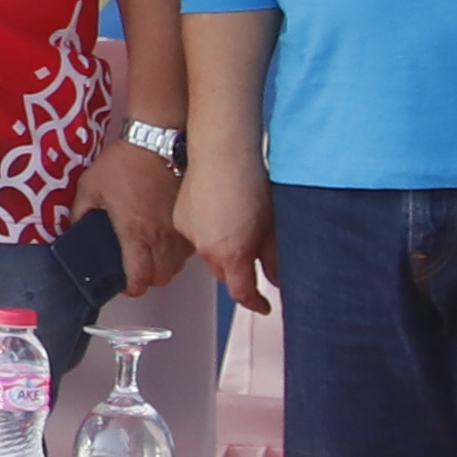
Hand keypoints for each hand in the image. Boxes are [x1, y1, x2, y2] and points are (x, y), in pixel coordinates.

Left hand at [79, 137, 181, 302]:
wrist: (156, 141)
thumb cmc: (124, 163)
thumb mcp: (90, 186)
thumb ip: (80, 212)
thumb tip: (75, 229)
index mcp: (134, 233)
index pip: (139, 279)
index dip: (131, 288)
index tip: (124, 283)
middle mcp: (160, 236)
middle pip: (161, 278)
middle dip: (148, 279)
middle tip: (137, 268)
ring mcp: (179, 228)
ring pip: (178, 265)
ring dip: (165, 266)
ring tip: (151, 256)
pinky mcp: (190, 216)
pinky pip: (189, 246)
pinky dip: (179, 251)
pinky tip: (167, 241)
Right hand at [178, 148, 271, 312]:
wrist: (221, 150)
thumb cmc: (250, 180)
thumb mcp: (271, 224)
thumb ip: (273, 257)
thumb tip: (276, 277)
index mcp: (231, 254)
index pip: (242, 293)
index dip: (255, 303)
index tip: (263, 306)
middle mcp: (207, 249)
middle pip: (224, 274)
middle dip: (240, 273)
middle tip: (256, 260)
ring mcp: (190, 233)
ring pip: (210, 255)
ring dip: (224, 251)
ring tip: (239, 229)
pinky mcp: (180, 219)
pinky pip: (197, 237)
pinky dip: (210, 234)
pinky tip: (222, 215)